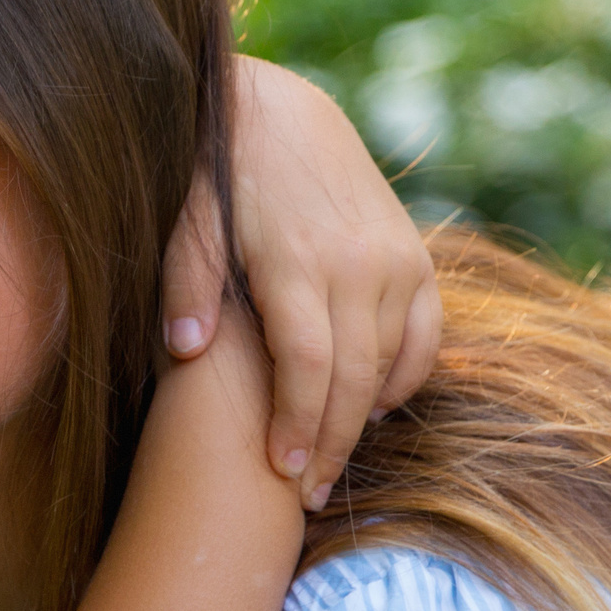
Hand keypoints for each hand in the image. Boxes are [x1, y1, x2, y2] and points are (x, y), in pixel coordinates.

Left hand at [163, 56, 441, 510]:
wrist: (276, 112)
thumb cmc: (214, 176)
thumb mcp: (185, 220)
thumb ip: (186, 284)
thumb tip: (185, 354)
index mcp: (296, 259)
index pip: (308, 366)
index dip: (298, 426)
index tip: (282, 475)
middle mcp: (359, 262)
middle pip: (353, 378)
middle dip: (330, 444)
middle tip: (305, 498)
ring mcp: (397, 259)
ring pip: (391, 362)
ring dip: (362, 419)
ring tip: (328, 463)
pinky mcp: (416, 255)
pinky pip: (426, 336)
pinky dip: (404, 378)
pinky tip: (372, 408)